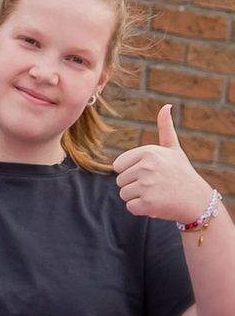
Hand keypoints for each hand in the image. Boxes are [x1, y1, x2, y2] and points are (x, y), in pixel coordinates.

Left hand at [114, 104, 213, 222]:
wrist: (198, 200)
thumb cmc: (181, 173)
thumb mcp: (173, 149)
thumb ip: (165, 128)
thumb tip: (166, 106)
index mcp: (148, 152)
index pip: (118, 165)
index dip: (131, 171)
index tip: (149, 173)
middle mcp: (147, 167)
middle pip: (119, 180)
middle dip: (134, 185)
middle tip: (155, 185)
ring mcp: (147, 185)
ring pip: (123, 194)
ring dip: (137, 197)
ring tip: (156, 193)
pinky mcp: (148, 203)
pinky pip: (130, 207)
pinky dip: (141, 209)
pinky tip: (157, 204)